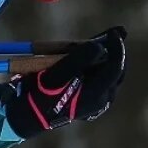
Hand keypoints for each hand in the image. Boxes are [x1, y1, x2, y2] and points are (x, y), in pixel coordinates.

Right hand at [5, 27, 126, 138]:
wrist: (30, 114)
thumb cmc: (41, 93)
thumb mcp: (57, 73)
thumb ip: (80, 58)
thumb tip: (100, 46)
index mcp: (96, 93)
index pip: (116, 66)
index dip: (117, 48)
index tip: (114, 32)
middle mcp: (101, 100)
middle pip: (116, 71)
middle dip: (113, 54)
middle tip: (107, 38)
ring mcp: (97, 105)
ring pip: (109, 78)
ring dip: (105, 62)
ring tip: (98, 49)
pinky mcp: (91, 106)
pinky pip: (101, 84)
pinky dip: (99, 71)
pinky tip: (90, 64)